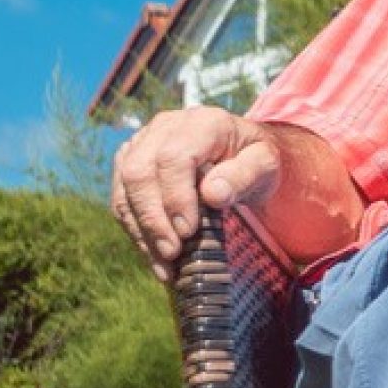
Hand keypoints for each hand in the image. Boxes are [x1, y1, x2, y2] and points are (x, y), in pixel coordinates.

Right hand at [111, 107, 284, 273]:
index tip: (188, 231)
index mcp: (202, 123)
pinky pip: (121, 200)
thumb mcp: (266, 165)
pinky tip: (156, 258)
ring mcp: (143, 144)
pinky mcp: (130, 164)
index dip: (175, 196)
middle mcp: (165, 127)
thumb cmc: (255, 160)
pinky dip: (136, 231)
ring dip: (141, 231)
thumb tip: (212, 194)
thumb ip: (245, 175)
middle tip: (173, 253)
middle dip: (152, 218)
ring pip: (124, 189)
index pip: (173, 157)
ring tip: (166, 265)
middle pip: (139, 172)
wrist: (242, 154)